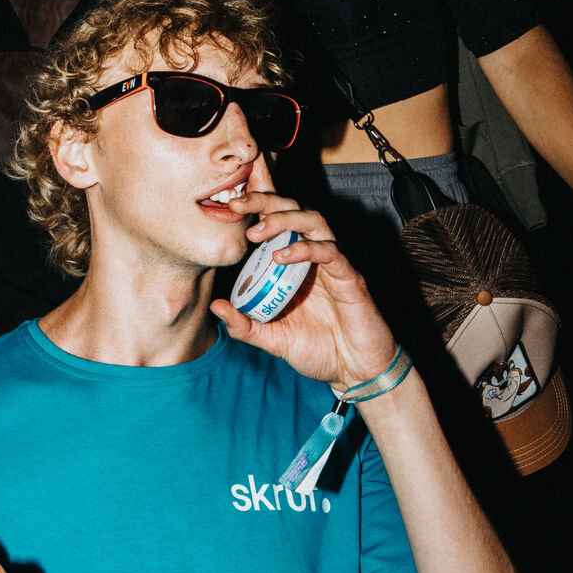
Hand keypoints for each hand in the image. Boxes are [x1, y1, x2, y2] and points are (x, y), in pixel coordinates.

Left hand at [211, 165, 402, 390]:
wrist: (355, 372)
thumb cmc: (320, 352)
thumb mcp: (273, 340)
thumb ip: (245, 326)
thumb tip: (217, 306)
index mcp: (294, 266)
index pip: (276, 222)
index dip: (258, 203)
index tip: (230, 201)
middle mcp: (313, 258)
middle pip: (293, 210)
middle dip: (264, 200)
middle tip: (237, 204)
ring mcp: (333, 264)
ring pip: (313, 221)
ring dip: (283, 218)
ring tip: (257, 232)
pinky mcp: (349, 277)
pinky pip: (330, 252)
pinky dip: (305, 249)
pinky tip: (281, 257)